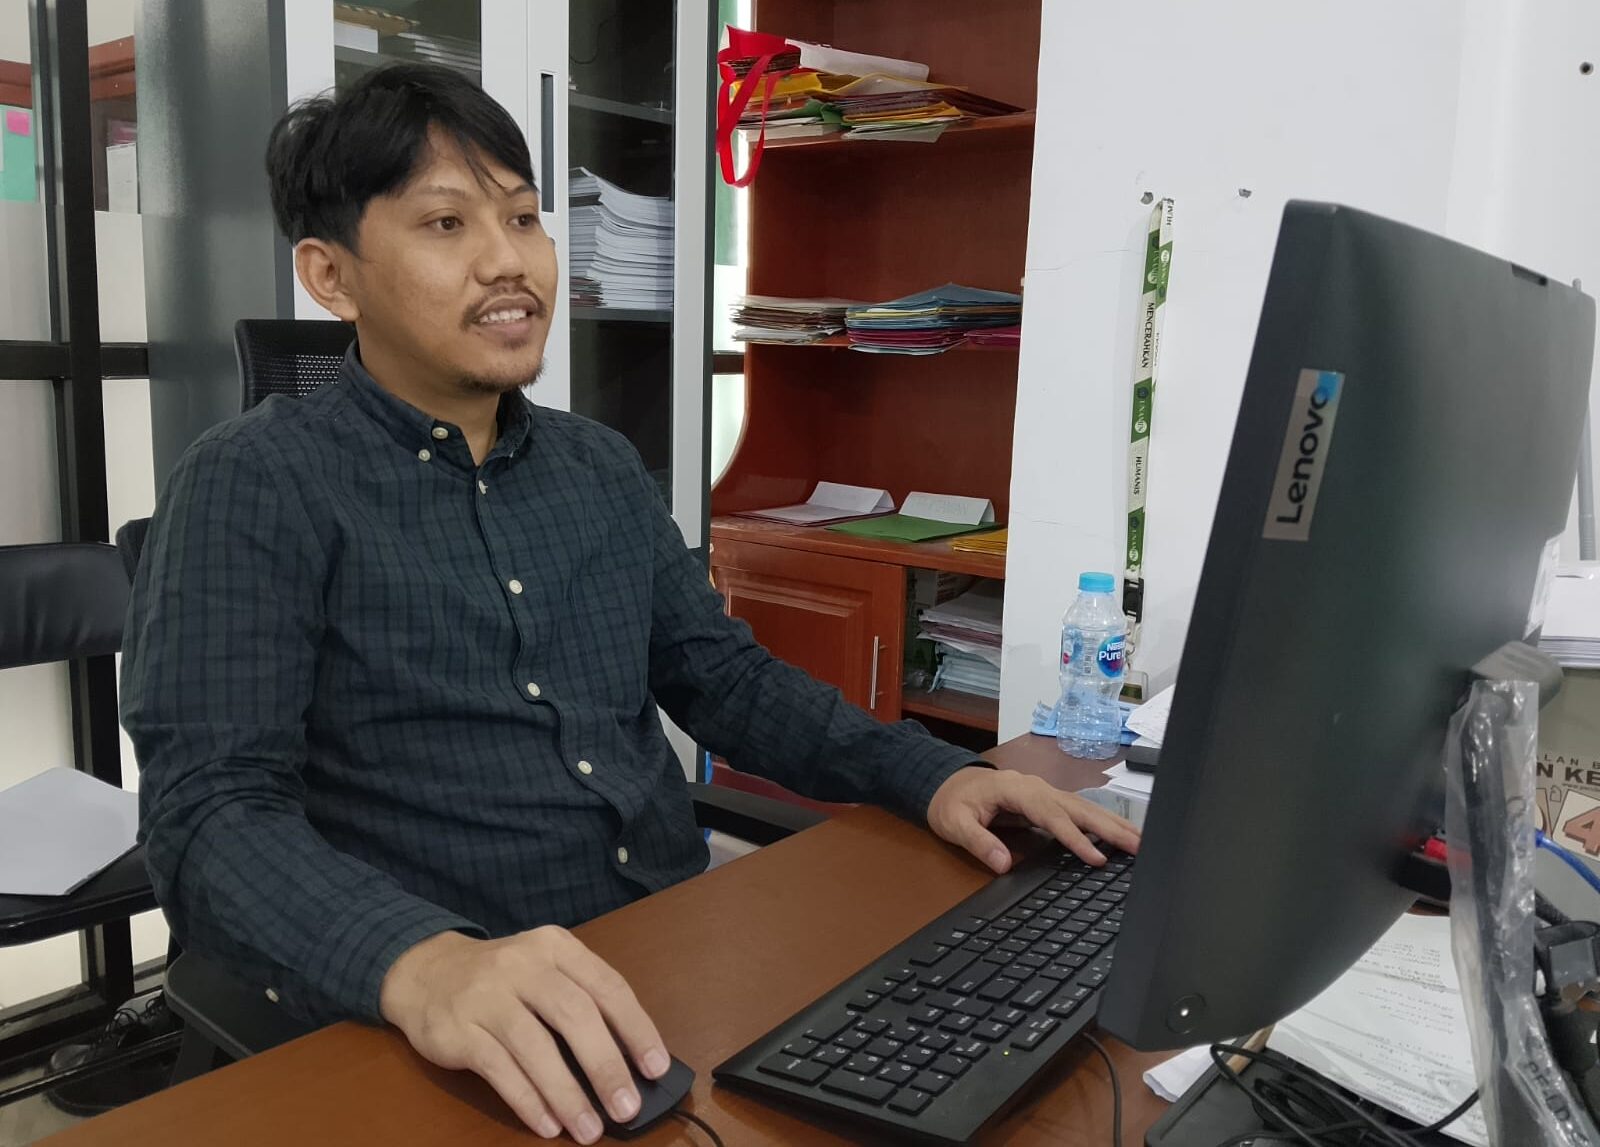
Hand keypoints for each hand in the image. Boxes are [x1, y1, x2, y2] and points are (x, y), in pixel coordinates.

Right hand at [379, 927, 669, 1142]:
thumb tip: (629, 1062)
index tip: (656, 1068)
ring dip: (567, 1094)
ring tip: (589, 1130)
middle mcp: (523, 965)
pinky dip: (527, 1099)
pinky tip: (548, 1124)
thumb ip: (583, 1002)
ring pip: (536, 1046)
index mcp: (556, 948)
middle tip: (627, 1107)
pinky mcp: (458, 1028)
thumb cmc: (502, 979)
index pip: (607, 986)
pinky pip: (499, 1068)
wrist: (425, 971)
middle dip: (606, 1066)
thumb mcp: (545, 970)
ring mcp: (487, 995)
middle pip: (574, 1015)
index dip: (636, 1029)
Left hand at [927, 766, 1140, 872]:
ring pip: (1084, 808)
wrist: (947, 782)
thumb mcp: (955, 823)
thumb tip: (1003, 864)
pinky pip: (1079, 812)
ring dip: (1113, 824)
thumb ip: (979, 842)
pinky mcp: (1048, 802)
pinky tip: (1119, 835)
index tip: (1096, 858)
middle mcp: (1037, 788)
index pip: (1052, 815)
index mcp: (1016, 790)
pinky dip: (1102, 823)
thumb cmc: (951, 803)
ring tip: (1142, 841)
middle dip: (1110, 827)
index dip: (1075, 838)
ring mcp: (1044, 793)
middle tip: (1140, 846)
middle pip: (1078, 808)